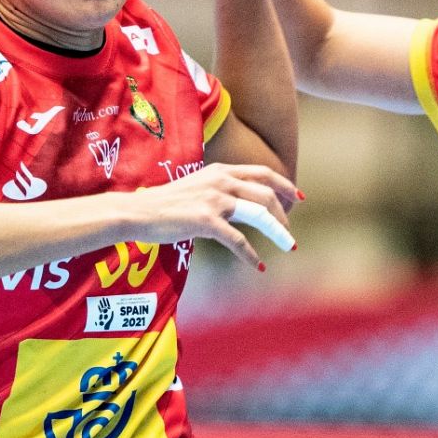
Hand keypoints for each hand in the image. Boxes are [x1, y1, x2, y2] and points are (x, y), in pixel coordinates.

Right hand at [115, 163, 298, 270]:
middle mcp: (220, 181)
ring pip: (259, 214)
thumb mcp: (196, 187)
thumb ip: (218, 191)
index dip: (284, 184)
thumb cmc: (164, 204)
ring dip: (278, 232)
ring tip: (289, 246)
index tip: (299, 196)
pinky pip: (237, 240)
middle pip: (266, 194)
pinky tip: (257, 266)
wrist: (138, 212)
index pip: (262, 173)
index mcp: (220, 171)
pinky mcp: (206, 221)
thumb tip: (240, 206)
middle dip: (284, 214)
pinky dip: (251, 255)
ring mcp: (214, 200)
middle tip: (290, 233)